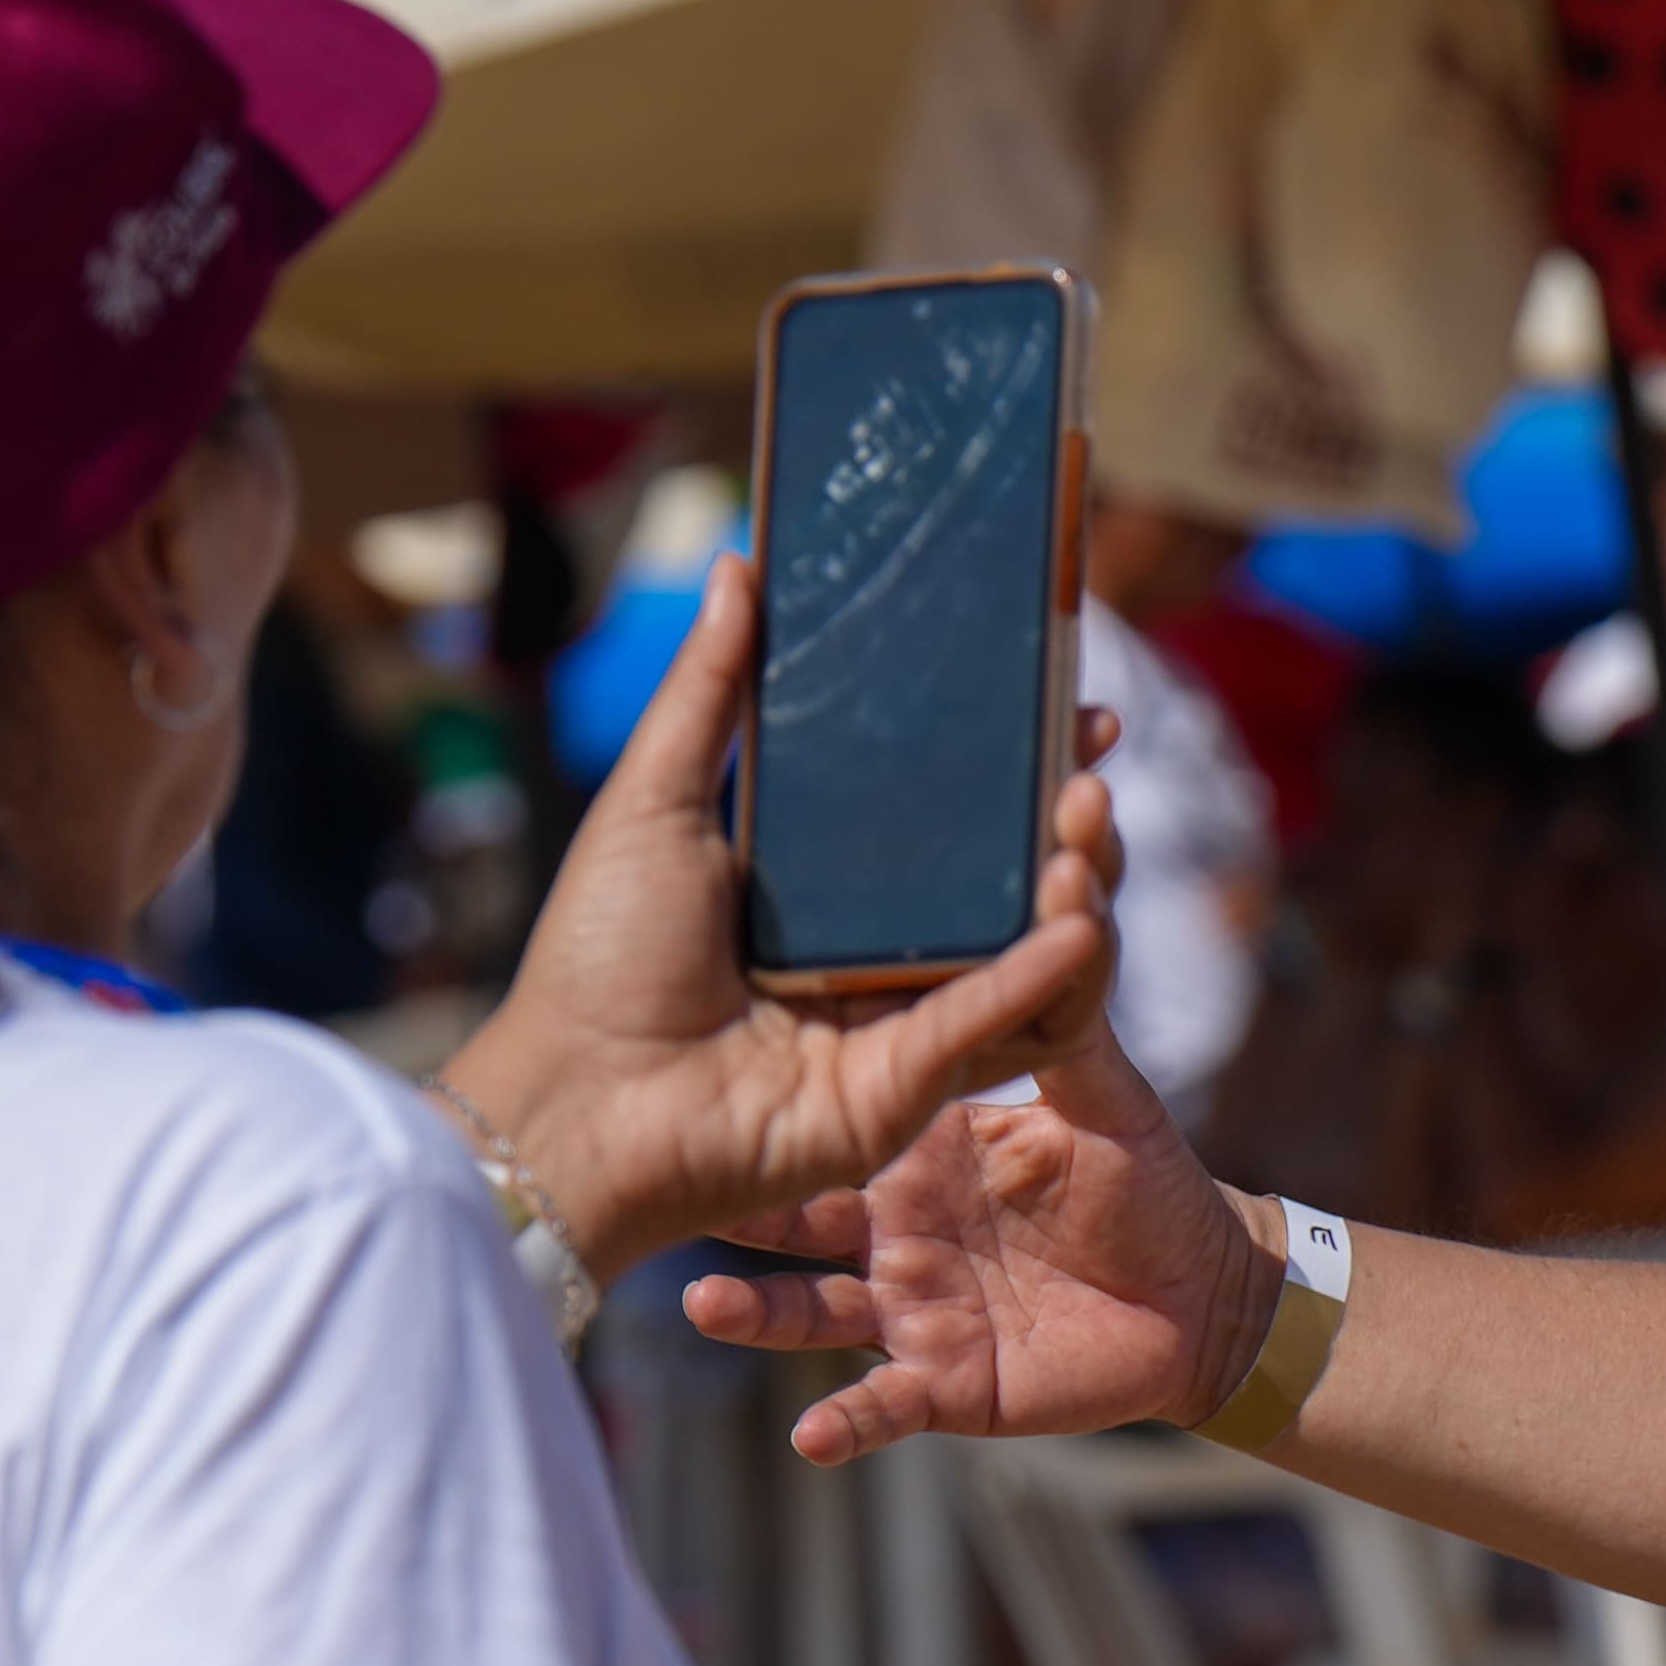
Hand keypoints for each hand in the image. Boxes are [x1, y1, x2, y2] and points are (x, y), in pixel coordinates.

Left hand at [428, 556, 1121, 1282]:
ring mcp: (901, 1025)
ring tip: (1088, 832)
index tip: (1076, 706)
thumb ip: (708, 692)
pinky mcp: (907, 1091)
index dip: (1019, 762)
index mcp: (830, 886)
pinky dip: (1039, 978)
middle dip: (1067, 824)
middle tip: (1091, 773)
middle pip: (1009, 882)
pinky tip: (1076, 925)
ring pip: (1025, 957)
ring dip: (1074, 894)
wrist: (574, 1100)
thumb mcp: (653, 801)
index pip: (952, 811)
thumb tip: (736, 565)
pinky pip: (990, 1026)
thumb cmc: (596, 957)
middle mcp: (879, 954)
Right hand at [687, 1002, 1286, 1459]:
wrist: (1208, 1297)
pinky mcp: (945, 1385)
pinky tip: (807, 1438)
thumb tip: (1063, 881)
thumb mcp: (1104, 1091)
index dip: (772, 1096)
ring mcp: (911, 1309)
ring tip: (701, 1302)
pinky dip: (845, 1425)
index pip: (831, 1117)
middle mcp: (894, 1227)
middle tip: (655, 1180)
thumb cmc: (1152, 1183)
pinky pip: (881, 1406)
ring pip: (808, 1312)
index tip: (699, 1059)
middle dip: (724, 1203)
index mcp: (918, 1149)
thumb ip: (1064, 1011)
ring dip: (753, 1313)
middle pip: (786, 1217)